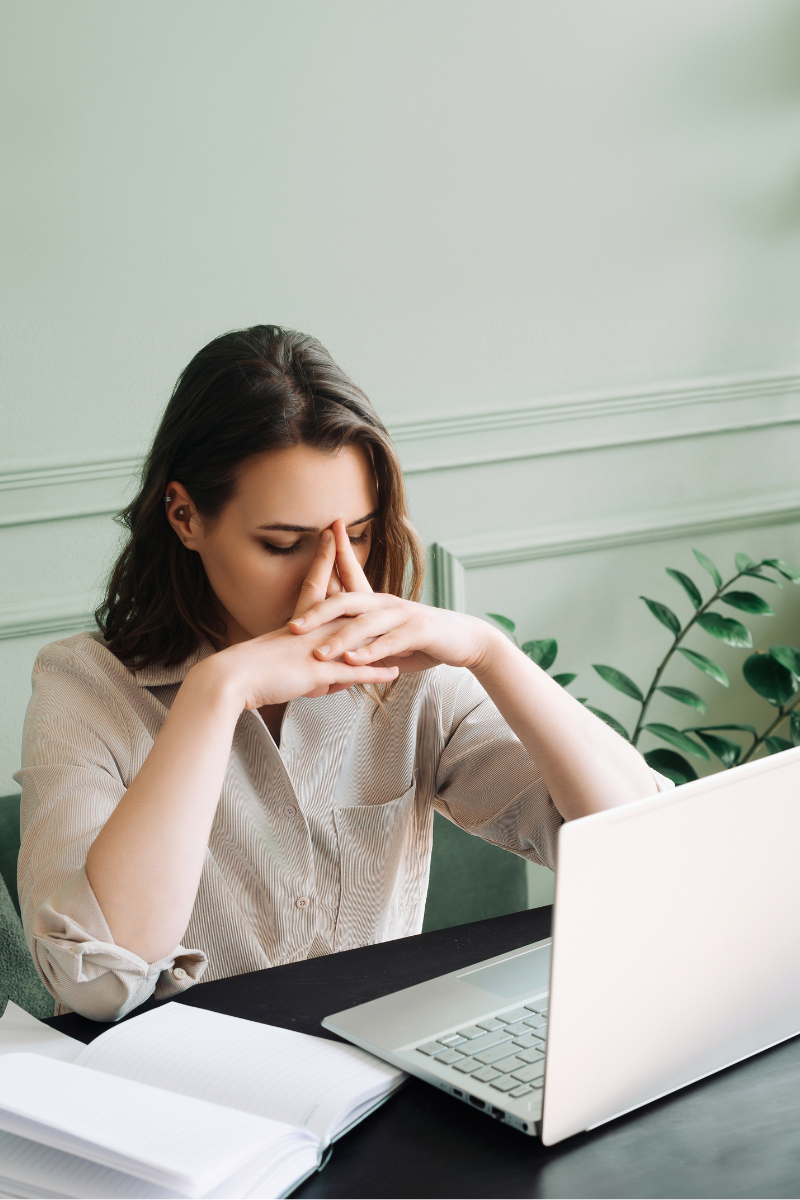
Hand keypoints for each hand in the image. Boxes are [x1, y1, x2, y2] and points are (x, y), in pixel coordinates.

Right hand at [192, 527, 397, 710]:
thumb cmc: (249, 674)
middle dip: (347, 566)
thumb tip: (318, 670)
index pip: (313, 584)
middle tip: (350, 536)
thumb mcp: (279, 661)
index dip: (323, 559)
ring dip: (379, 628)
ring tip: (400, 619)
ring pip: (353, 634)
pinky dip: (375, 673)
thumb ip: (302, 661)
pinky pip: (353, 672)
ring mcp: (316, 648)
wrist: (231, 680)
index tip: (330, 534)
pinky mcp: (317, 671)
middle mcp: (311, 631)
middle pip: (338, 596)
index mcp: (298, 624)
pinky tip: (394, 673)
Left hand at [288, 521, 496, 674]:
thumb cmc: (420, 639)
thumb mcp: (386, 639)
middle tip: (294, 627)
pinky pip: (390, 641)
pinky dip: (371, 652)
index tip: (298, 575)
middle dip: (318, 613)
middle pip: (345, 601)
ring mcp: (402, 615)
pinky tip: (356, 661)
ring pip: (365, 624)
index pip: (345, 579)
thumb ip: (360, 643)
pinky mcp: (419, 631)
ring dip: (341, 639)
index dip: (327, 565)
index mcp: (374, 601)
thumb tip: (331, 659)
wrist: (462, 640)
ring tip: (320, 652)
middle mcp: (385, 603)